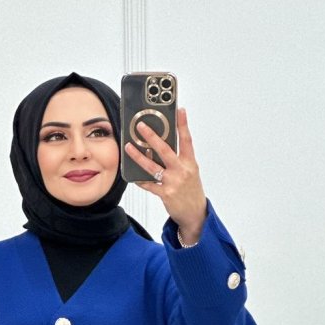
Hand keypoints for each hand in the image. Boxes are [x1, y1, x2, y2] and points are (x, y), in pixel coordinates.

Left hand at [124, 107, 207, 240]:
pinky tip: (133, 176)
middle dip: (152, 137)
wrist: (195, 214)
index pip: (187, 140)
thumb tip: (161, 146)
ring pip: (152, 166)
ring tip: (128, 147)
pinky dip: (140, 180)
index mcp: (190, 163)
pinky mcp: (165, 194)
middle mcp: (182, 171)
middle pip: (165, 150)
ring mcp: (173, 182)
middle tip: (141, 126)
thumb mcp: (190, 172)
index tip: (180, 110)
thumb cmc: (191, 191)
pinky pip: (149, 185)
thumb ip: (179, 159)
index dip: (183, 124)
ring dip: (138, 156)